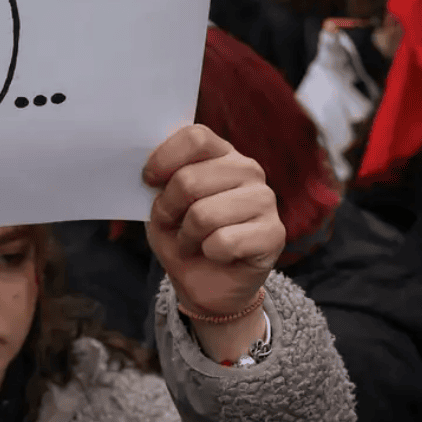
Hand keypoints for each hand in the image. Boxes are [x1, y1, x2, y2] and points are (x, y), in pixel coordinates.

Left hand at [144, 125, 285, 317]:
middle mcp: (248, 170)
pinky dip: (209, 253)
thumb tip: (149, 170)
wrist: (207, 284)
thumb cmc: (183, 237)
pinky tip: (216, 254)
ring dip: (187, 236)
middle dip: (167, 209)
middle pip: (190, 180)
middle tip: (171, 224)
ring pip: (204, 214)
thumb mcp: (162, 206)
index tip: (148, 180)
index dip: (164, 158)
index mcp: (221, 154)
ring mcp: (265, 200)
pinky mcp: (274, 233)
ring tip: (192, 242)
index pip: (195, 137)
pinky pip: (224, 242)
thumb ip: (159, 182)